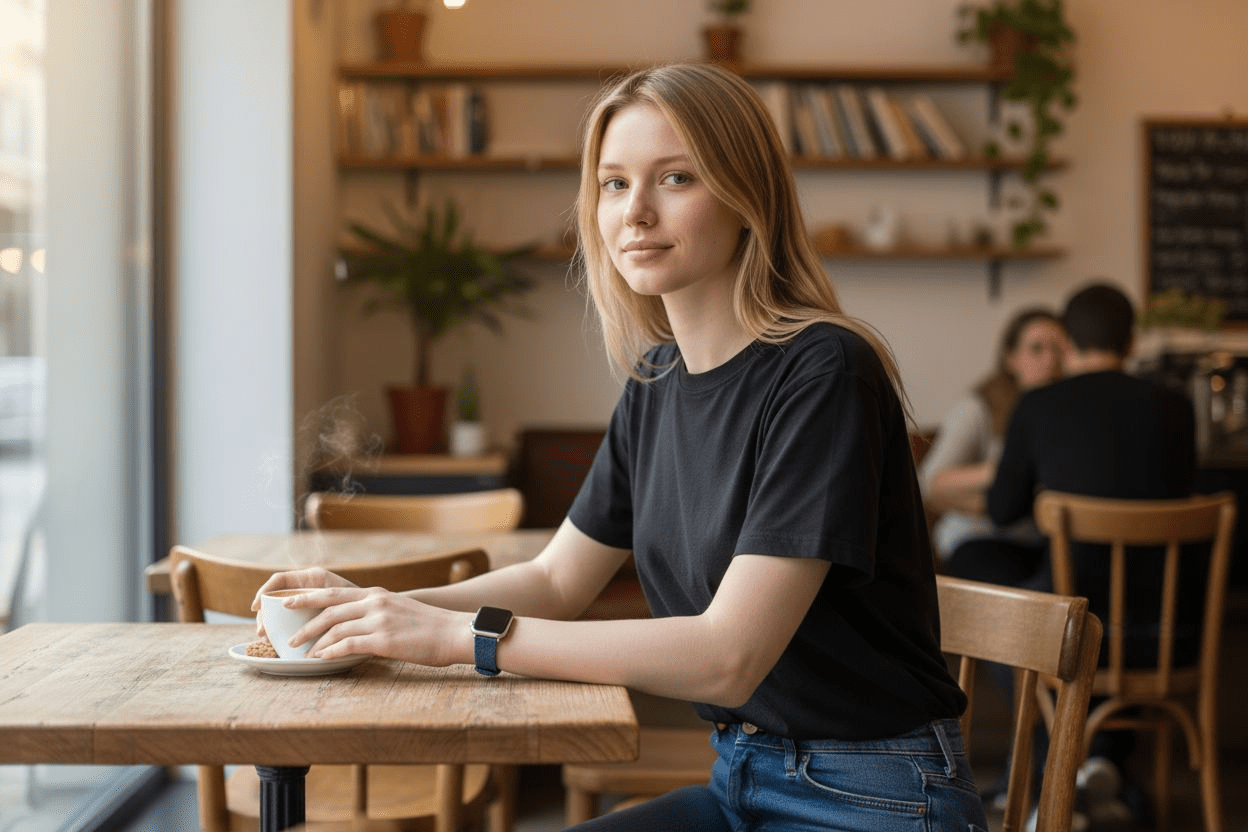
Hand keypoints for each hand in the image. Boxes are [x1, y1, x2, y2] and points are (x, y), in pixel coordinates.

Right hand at [251, 567, 358, 638]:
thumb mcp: (338, 598)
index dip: (264, 591)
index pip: (280, 580)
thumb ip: (320, 596)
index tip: (256, 606)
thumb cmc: (363, 602)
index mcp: (314, 578)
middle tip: (261, 632)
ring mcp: (309, 604)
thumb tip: (289, 604)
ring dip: (272, 625)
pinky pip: (291, 623)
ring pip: (281, 613)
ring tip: (267, 640)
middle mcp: (308, 589)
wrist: (378, 615)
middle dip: (265, 615)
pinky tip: (278, 643)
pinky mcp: (311, 618)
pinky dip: (283, 632)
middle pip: (276, 599)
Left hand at [278, 585, 470, 665]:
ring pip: (335, 629)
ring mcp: (378, 620)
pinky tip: (322, 660)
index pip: (333, 593)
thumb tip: (356, 626)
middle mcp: (374, 603)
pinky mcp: (383, 639)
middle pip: (327, 609)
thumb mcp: (399, 609)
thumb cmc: (430, 627)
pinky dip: (331, 653)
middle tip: (288, 636)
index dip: (307, 598)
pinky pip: (348, 646)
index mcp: (376, 594)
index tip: (288, 602)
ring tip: (304, 654)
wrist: (454, 632)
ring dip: (315, 643)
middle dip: (304, 622)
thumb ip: (377, 612)